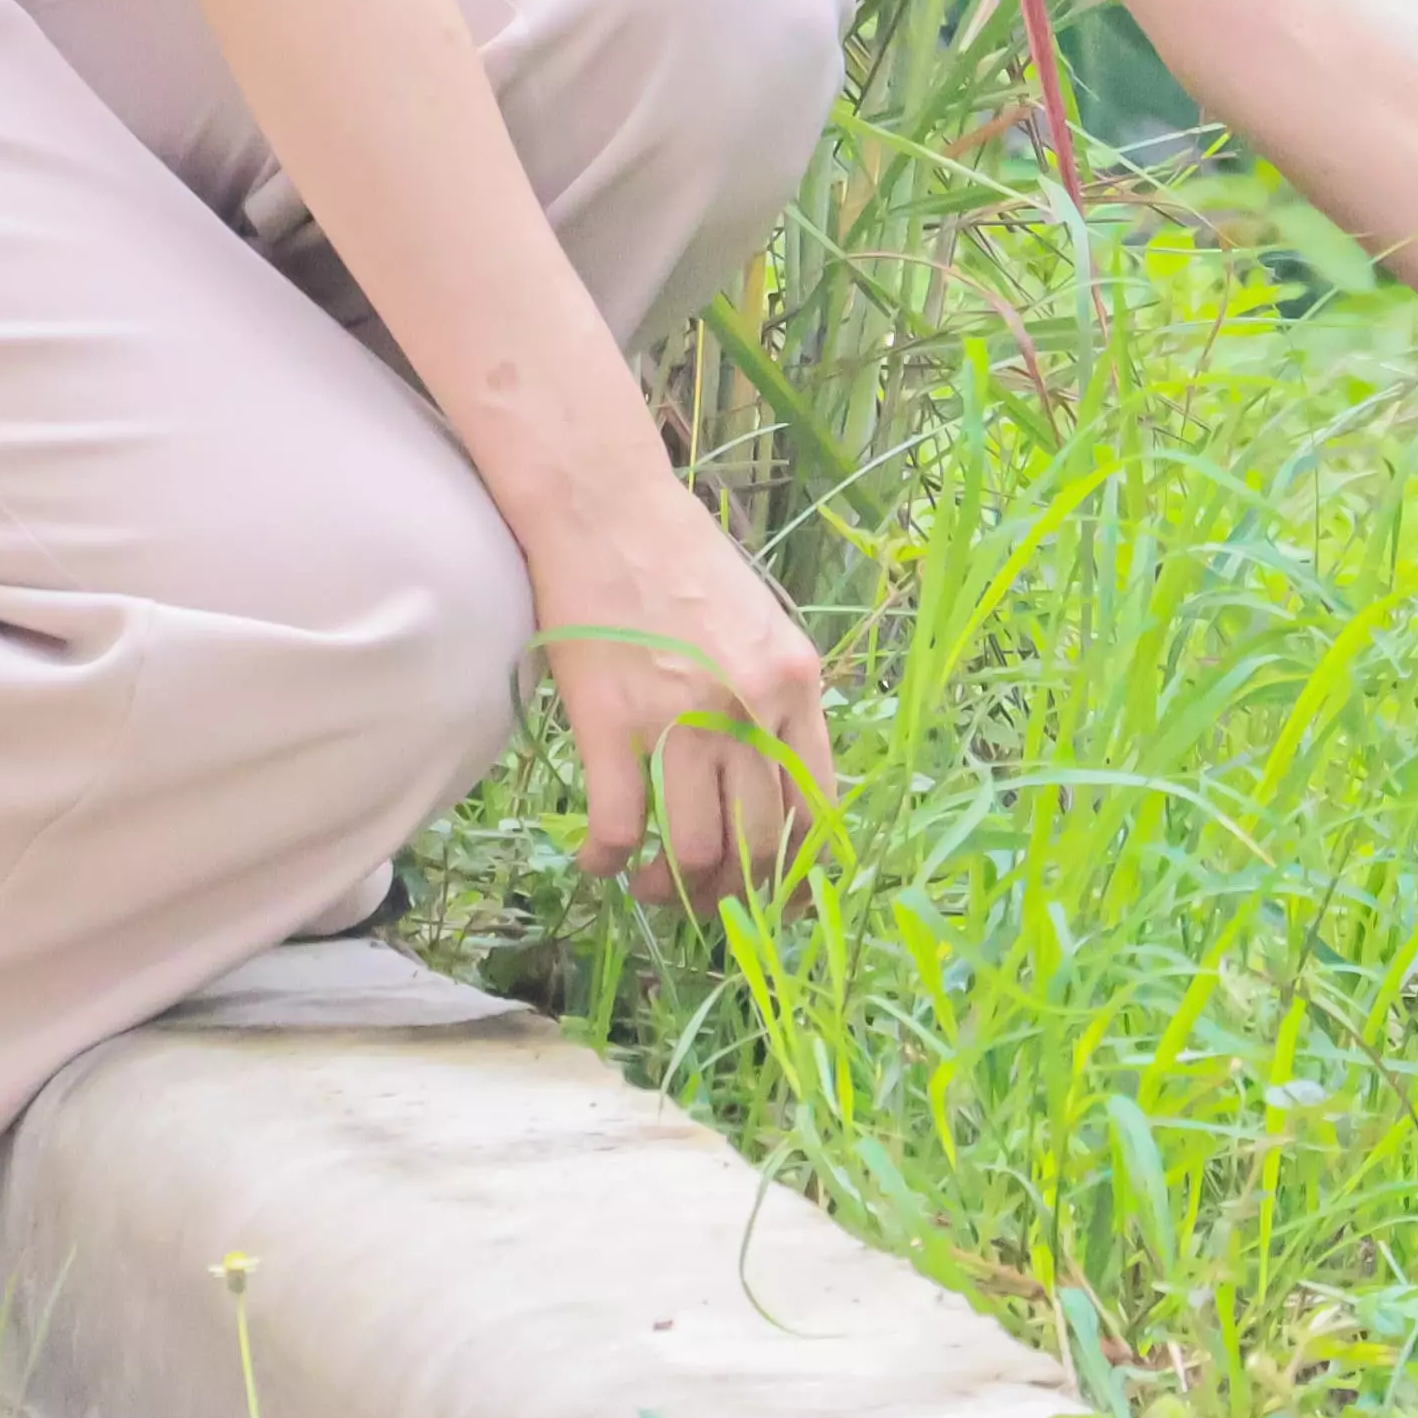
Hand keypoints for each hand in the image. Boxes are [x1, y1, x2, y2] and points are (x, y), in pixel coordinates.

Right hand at [525, 475, 837, 909]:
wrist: (608, 511)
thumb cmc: (684, 561)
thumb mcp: (764, 624)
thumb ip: (779, 698)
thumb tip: (777, 786)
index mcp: (798, 685)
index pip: (818, 811)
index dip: (800, 878)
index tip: (779, 906)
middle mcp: (751, 707)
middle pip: (760, 845)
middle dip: (733, 895)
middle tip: (705, 901)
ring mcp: (682, 717)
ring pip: (693, 850)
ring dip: (670, 887)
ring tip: (650, 884)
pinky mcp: (612, 722)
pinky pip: (617, 825)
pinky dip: (606, 860)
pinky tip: (599, 862)